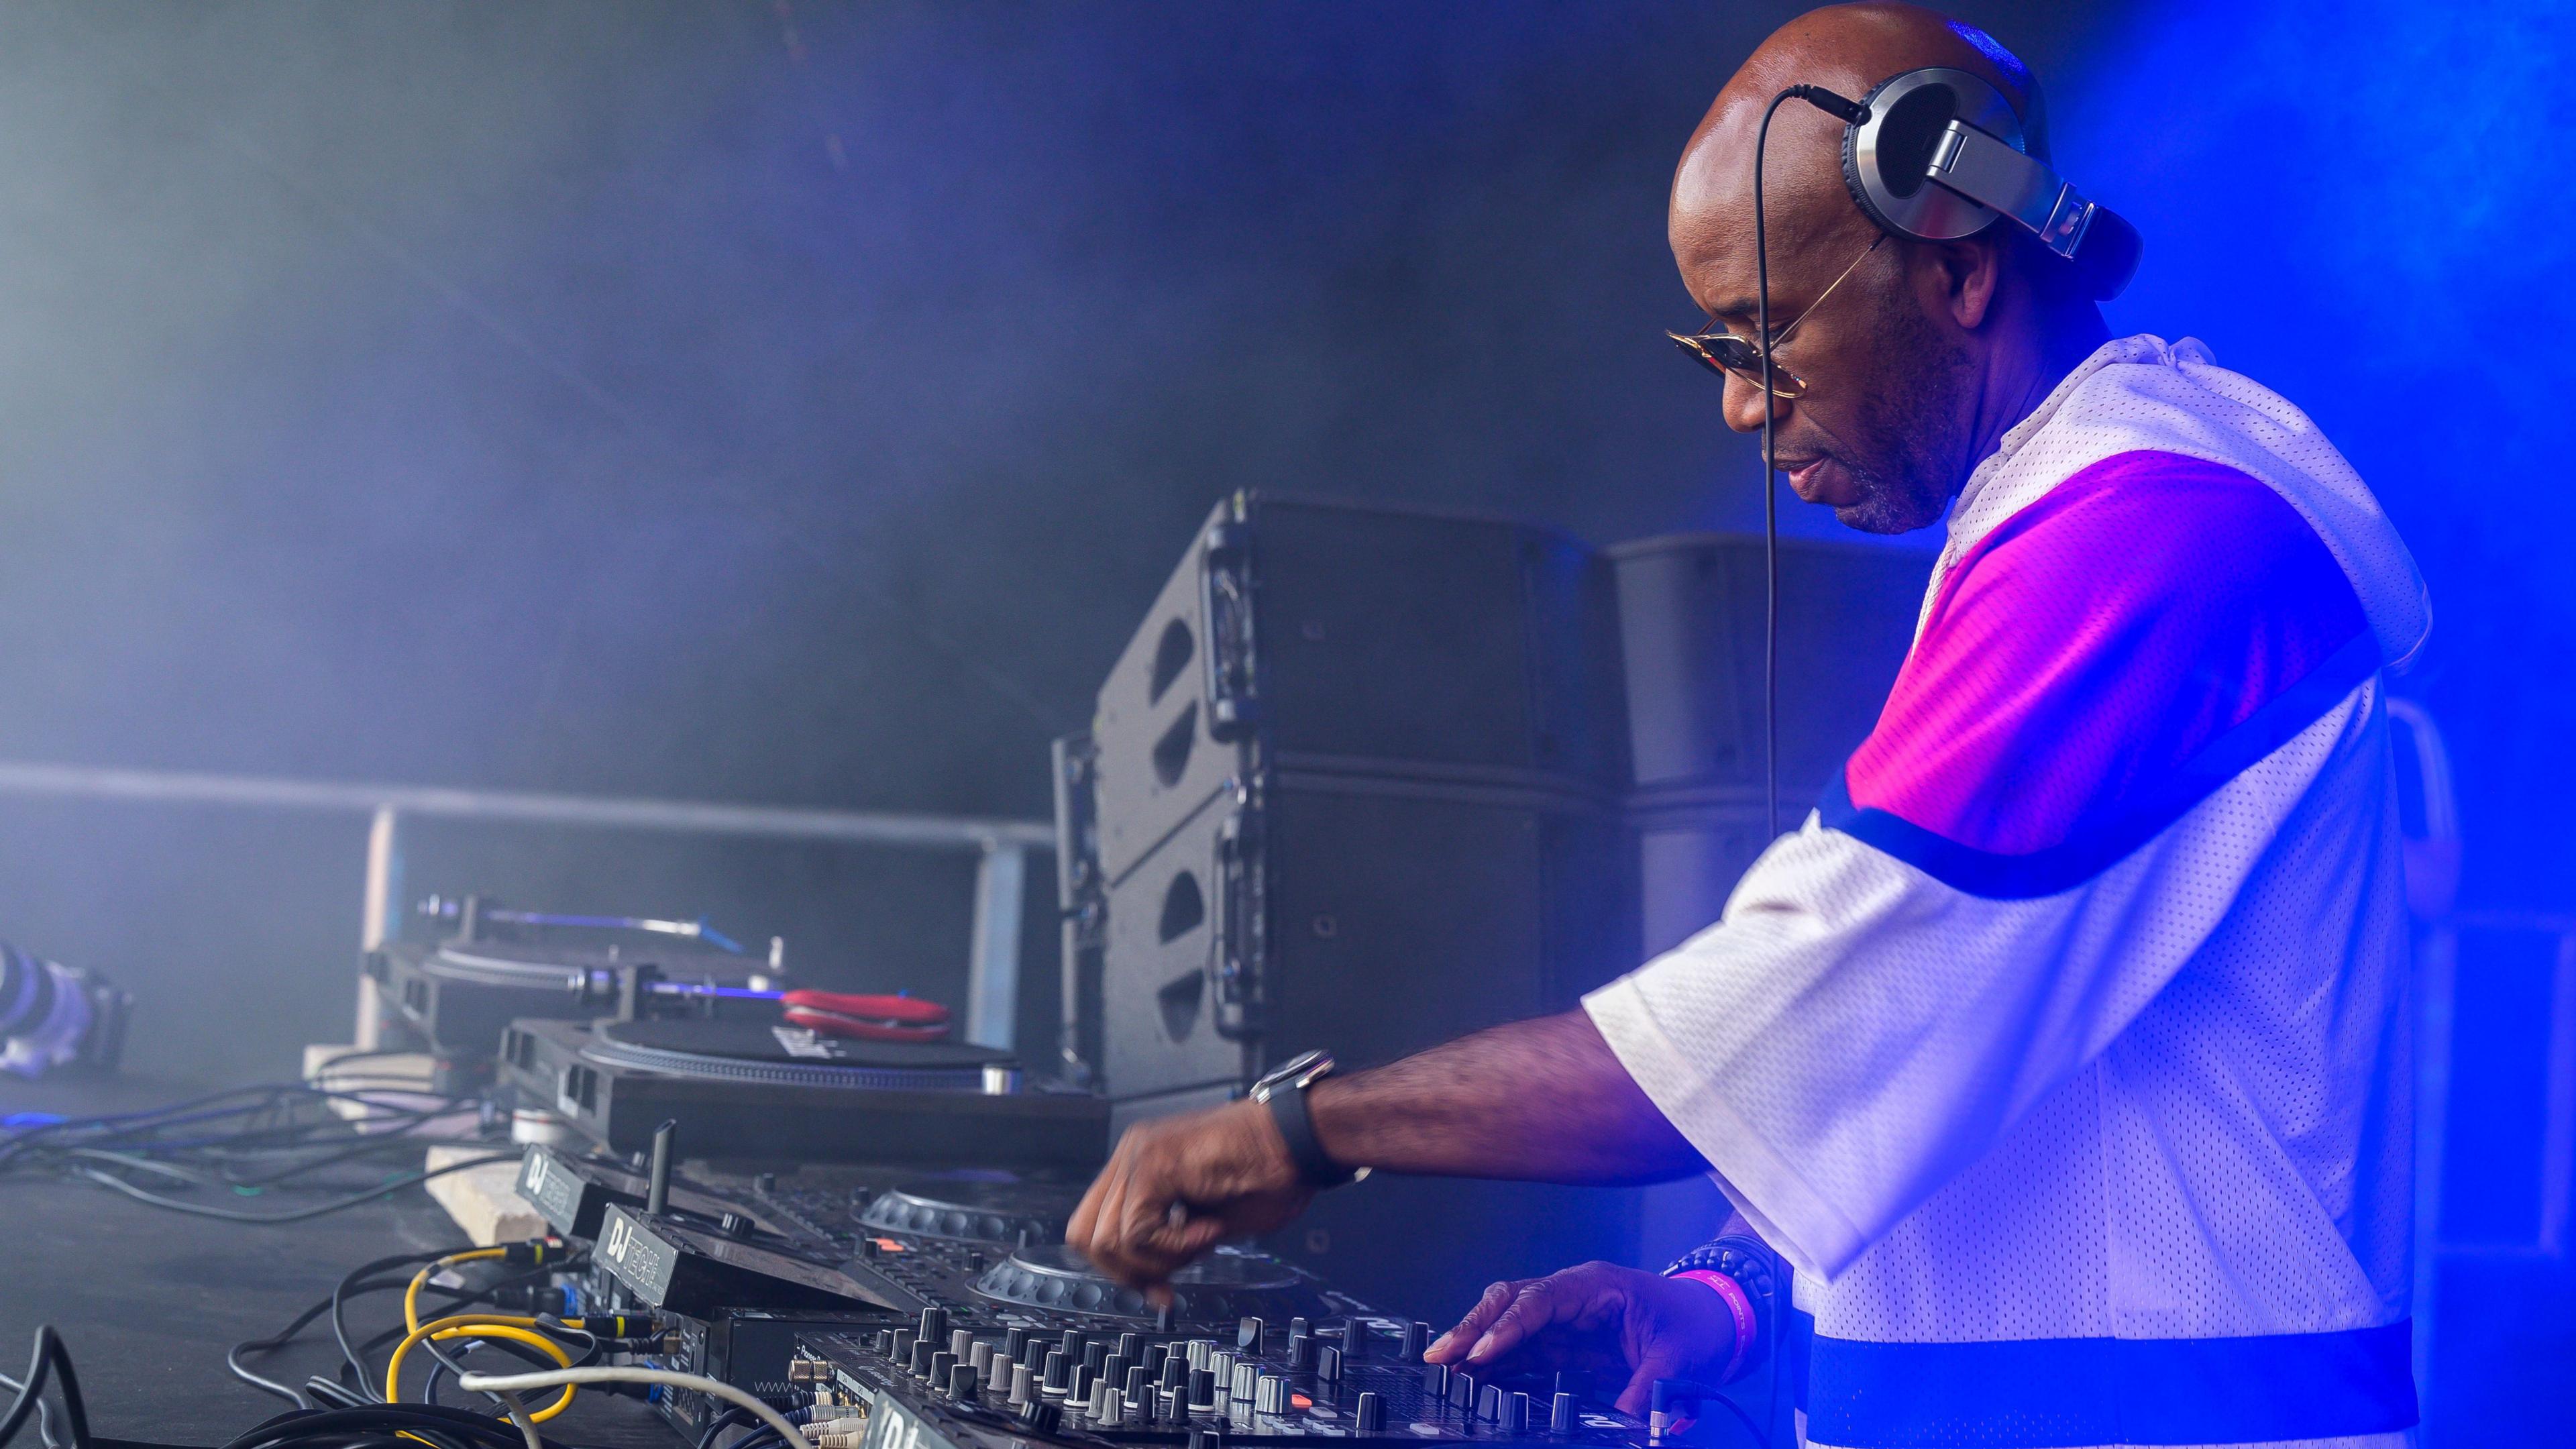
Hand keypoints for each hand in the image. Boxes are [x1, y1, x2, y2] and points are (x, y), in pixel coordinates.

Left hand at [1067, 1100, 1315, 1294]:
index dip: (1120, 1270)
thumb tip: (1148, 1285)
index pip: (1094, 1229)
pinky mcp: (1154, 1164)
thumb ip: (1168, 1246)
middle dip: (1130, 1272)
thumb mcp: (1205, 1224)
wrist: (1298, 1141)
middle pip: (1086, 1237)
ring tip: (1203, 1240)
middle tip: (1171, 1278)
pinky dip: (1176, 1246)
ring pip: (1108, 1240)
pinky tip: (1210, 1229)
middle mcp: (1130, 1157)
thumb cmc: (1267, 1175)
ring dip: (1158, 1258)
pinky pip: (1138, 1233)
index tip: (1156, 1290)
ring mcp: (1138, 1156)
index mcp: (1138, 1167)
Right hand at [1421, 1261, 1737, 1415]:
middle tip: (1440, 1356)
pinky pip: (1525, 1349)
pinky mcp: (1568, 1341)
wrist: (1716, 1321)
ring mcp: (1567, 1317)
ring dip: (1478, 1345)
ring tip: (1446, 1370)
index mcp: (1595, 1286)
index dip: (1507, 1327)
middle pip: (1510, 1302)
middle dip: (1473, 1327)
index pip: (1538, 1300)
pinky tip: (1477, 1379)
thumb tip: (1627, 1420)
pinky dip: (1498, 1362)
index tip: (1481, 1353)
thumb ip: (1648, 1389)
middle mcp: (1572, 1296)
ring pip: (1509, 1324)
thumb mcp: (1678, 1359)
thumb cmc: (1696, 1326)